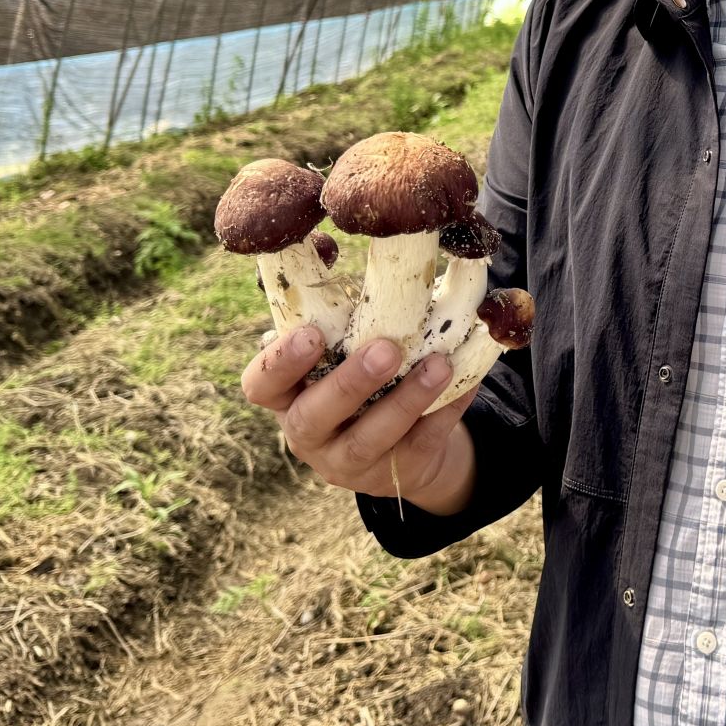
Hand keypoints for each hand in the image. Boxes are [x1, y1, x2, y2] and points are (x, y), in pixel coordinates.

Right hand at [241, 327, 478, 509]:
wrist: (402, 446)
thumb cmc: (362, 379)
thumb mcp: (340, 354)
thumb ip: (338, 317)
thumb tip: (340, 251)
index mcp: (287, 397)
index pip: (260, 386)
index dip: (279, 363)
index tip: (311, 334)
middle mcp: (309, 435)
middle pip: (313, 418)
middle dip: (349, 383)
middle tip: (385, 350)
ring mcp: (349, 462)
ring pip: (369, 439)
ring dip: (406, 399)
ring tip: (438, 365)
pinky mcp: (394, 474)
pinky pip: (420, 444)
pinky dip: (445, 411)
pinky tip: (464, 382)